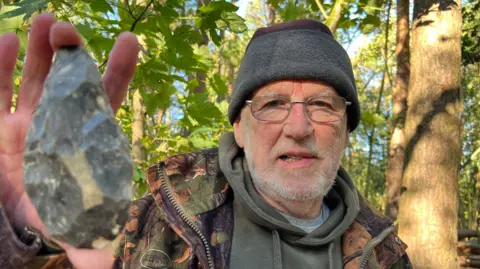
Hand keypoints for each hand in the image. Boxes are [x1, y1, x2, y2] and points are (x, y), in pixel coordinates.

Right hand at [0, 14, 138, 267]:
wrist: (22, 221)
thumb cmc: (61, 217)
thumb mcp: (83, 230)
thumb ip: (99, 243)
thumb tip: (116, 262)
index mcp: (87, 141)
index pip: (108, 101)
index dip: (118, 70)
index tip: (129, 40)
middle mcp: (60, 124)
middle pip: (67, 81)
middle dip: (68, 53)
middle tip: (68, 28)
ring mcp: (26, 122)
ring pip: (32, 79)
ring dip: (37, 51)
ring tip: (43, 23)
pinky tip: (3, 42)